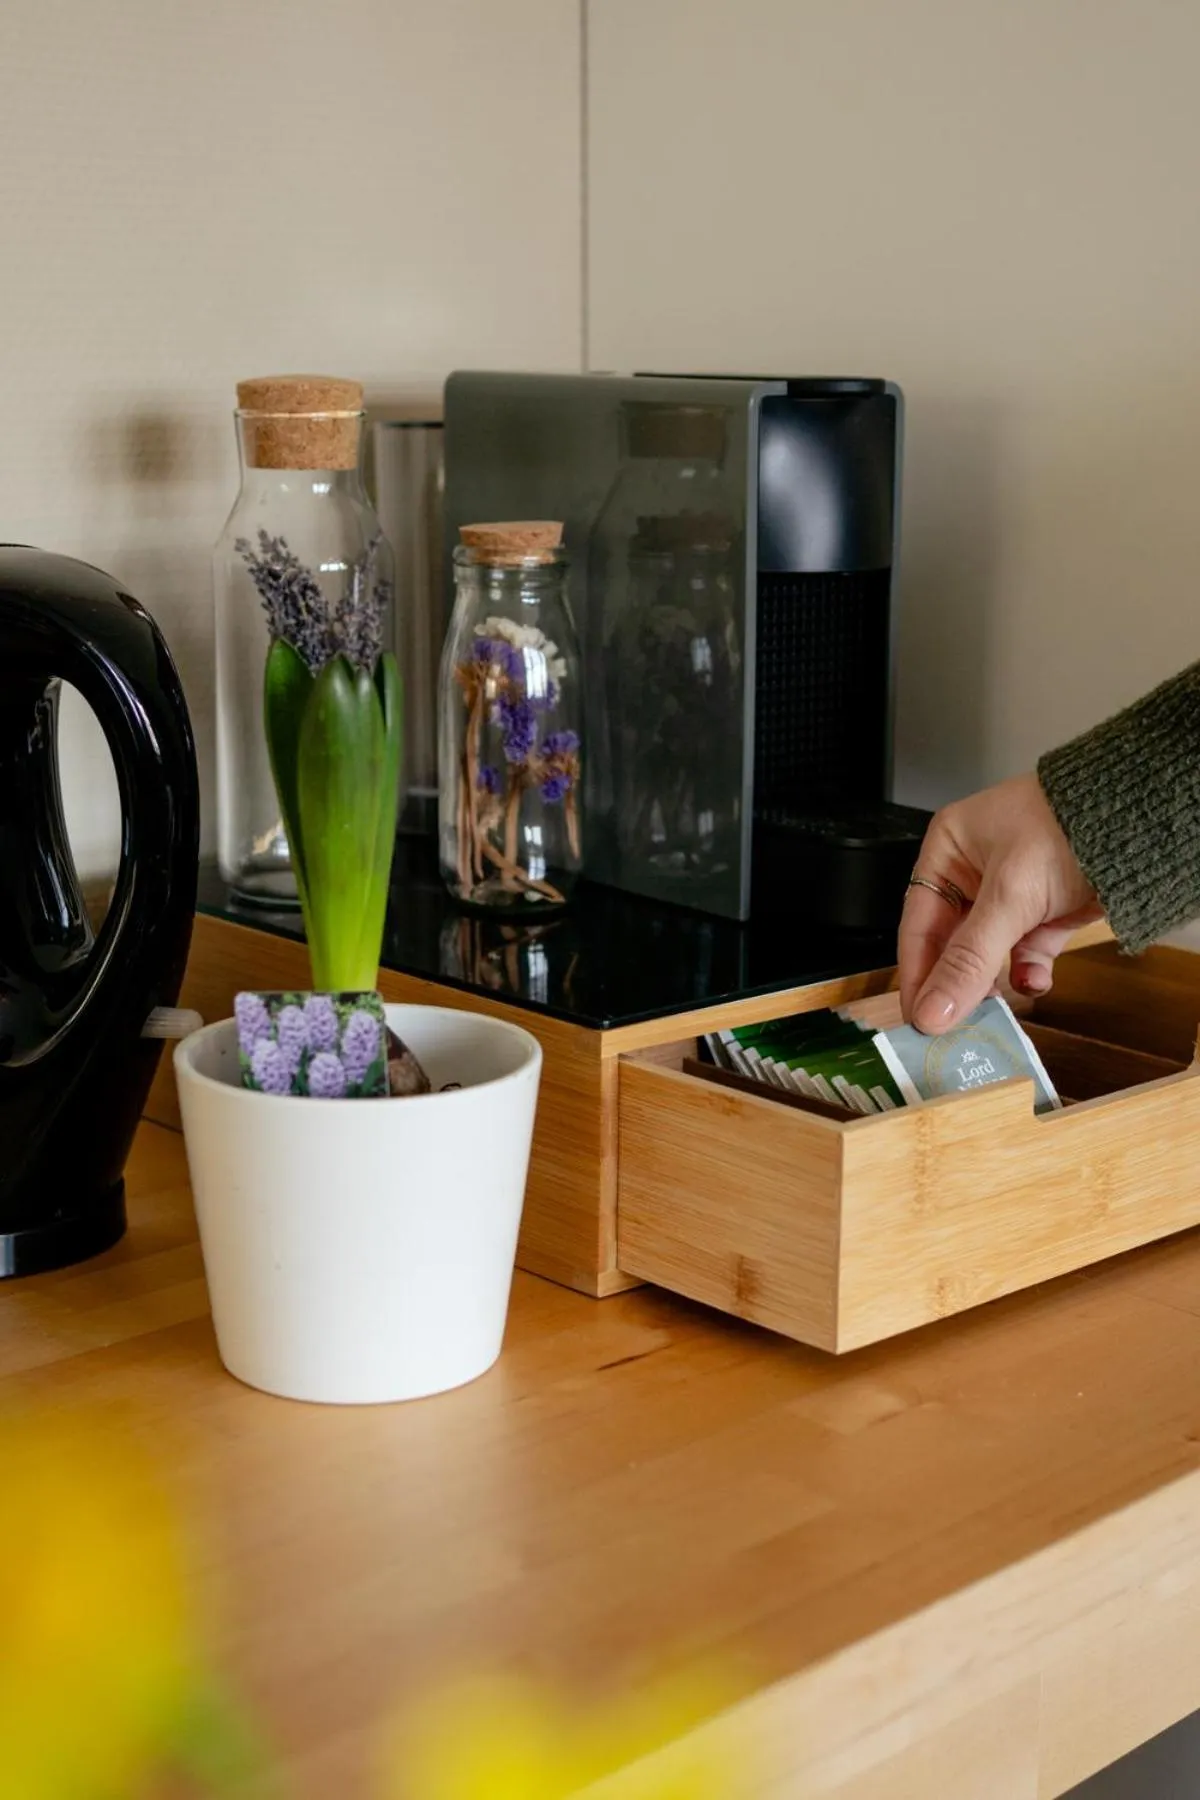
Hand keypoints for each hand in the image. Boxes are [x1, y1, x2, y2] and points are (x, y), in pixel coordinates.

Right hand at [899, 772, 1102, 1033]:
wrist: (1141, 822)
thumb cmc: (1065, 831)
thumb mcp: (1009, 898)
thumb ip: (969, 961)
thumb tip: (932, 1015)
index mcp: (947, 850)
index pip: (918, 924)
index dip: (916, 975)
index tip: (916, 1021)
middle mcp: (972, 872)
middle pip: (951, 943)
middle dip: (956, 984)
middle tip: (952, 1031)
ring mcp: (1011, 893)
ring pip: (988, 952)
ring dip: (992, 982)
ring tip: (993, 1015)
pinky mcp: (1045, 911)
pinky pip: (1027, 952)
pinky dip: (1030, 970)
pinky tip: (1035, 981)